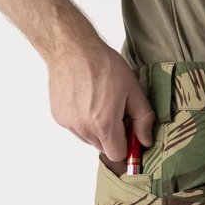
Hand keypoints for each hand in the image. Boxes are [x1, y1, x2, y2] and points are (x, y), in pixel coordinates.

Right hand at [46, 42, 153, 159]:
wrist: (71, 48)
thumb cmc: (103, 65)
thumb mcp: (133, 90)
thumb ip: (143, 119)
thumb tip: (146, 141)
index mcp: (104, 124)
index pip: (117, 155)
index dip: (126, 147)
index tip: (129, 134)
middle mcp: (84, 128)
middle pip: (103, 148)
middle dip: (112, 137)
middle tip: (116, 113)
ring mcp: (69, 124)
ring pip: (89, 140)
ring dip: (97, 130)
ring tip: (99, 104)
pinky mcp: (59, 117)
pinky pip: (76, 129)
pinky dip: (83, 121)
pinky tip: (85, 101)